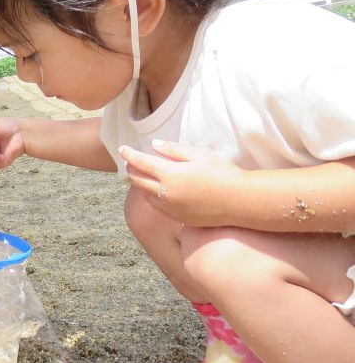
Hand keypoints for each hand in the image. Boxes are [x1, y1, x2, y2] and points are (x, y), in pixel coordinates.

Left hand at [119, 140, 244, 225]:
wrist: (240, 202)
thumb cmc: (223, 173)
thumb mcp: (199, 154)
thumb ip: (174, 149)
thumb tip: (154, 145)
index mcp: (169, 174)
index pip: (140, 162)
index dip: (129, 154)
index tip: (122, 148)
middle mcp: (165, 193)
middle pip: (138, 180)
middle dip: (131, 169)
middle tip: (128, 161)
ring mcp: (170, 208)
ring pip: (145, 194)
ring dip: (138, 183)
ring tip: (138, 174)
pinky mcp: (178, 217)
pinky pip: (156, 206)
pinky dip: (149, 196)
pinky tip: (152, 191)